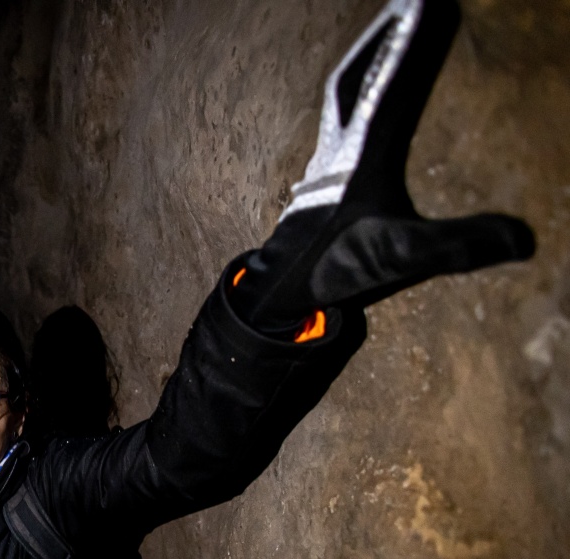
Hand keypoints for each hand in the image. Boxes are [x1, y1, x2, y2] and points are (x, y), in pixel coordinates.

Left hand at [229, 0, 534, 340]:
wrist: (280, 285)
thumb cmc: (334, 268)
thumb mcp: (401, 257)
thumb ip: (459, 245)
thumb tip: (521, 238)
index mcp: (361, 154)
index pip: (390, 84)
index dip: (413, 41)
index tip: (430, 0)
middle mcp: (339, 145)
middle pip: (361, 74)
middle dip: (387, 35)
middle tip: (412, 0)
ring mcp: (326, 155)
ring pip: (347, 90)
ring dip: (372, 55)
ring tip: (393, 29)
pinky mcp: (323, 169)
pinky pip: (342, 110)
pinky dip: (360, 84)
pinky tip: (368, 89)